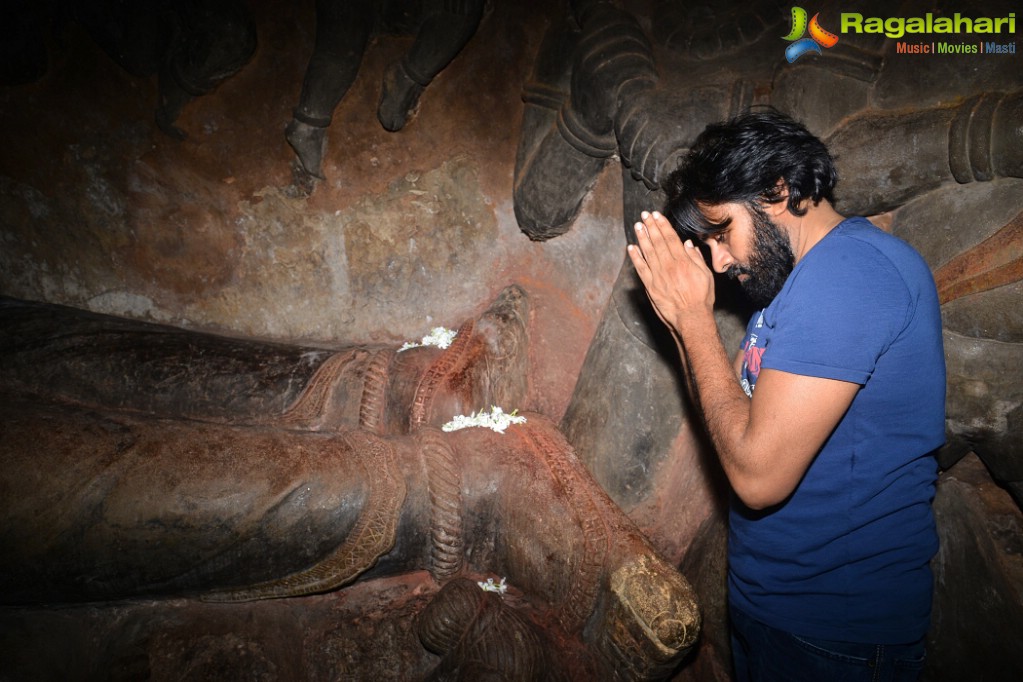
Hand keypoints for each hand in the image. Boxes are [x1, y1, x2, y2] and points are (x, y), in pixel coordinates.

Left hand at [627, 211, 715, 331]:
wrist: (691, 318)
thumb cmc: (701, 298)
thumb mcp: (705, 275)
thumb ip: (695, 258)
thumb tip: (687, 244)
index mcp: (683, 261)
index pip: (670, 238)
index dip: (663, 225)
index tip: (657, 216)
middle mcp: (669, 266)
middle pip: (658, 242)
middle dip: (651, 227)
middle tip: (645, 215)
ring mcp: (658, 275)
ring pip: (648, 252)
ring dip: (642, 237)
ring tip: (638, 226)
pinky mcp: (650, 286)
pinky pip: (641, 269)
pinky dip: (635, 257)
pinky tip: (631, 247)